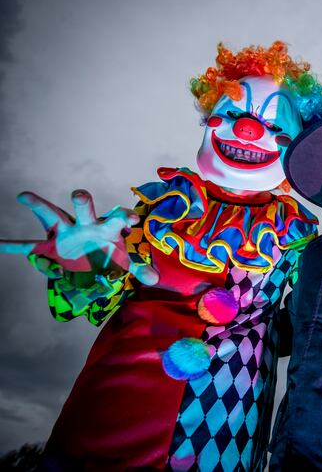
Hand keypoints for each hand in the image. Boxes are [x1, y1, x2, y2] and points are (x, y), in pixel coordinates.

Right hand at [0, 190, 158, 284]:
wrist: (94, 262)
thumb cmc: (111, 254)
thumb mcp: (126, 262)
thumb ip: (140, 268)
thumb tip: (156, 279)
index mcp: (108, 226)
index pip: (117, 216)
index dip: (124, 216)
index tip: (131, 218)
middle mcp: (86, 224)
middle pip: (84, 209)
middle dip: (83, 201)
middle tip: (80, 194)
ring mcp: (66, 233)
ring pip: (52, 216)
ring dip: (39, 206)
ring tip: (23, 195)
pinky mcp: (51, 247)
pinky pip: (30, 247)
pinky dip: (14, 247)